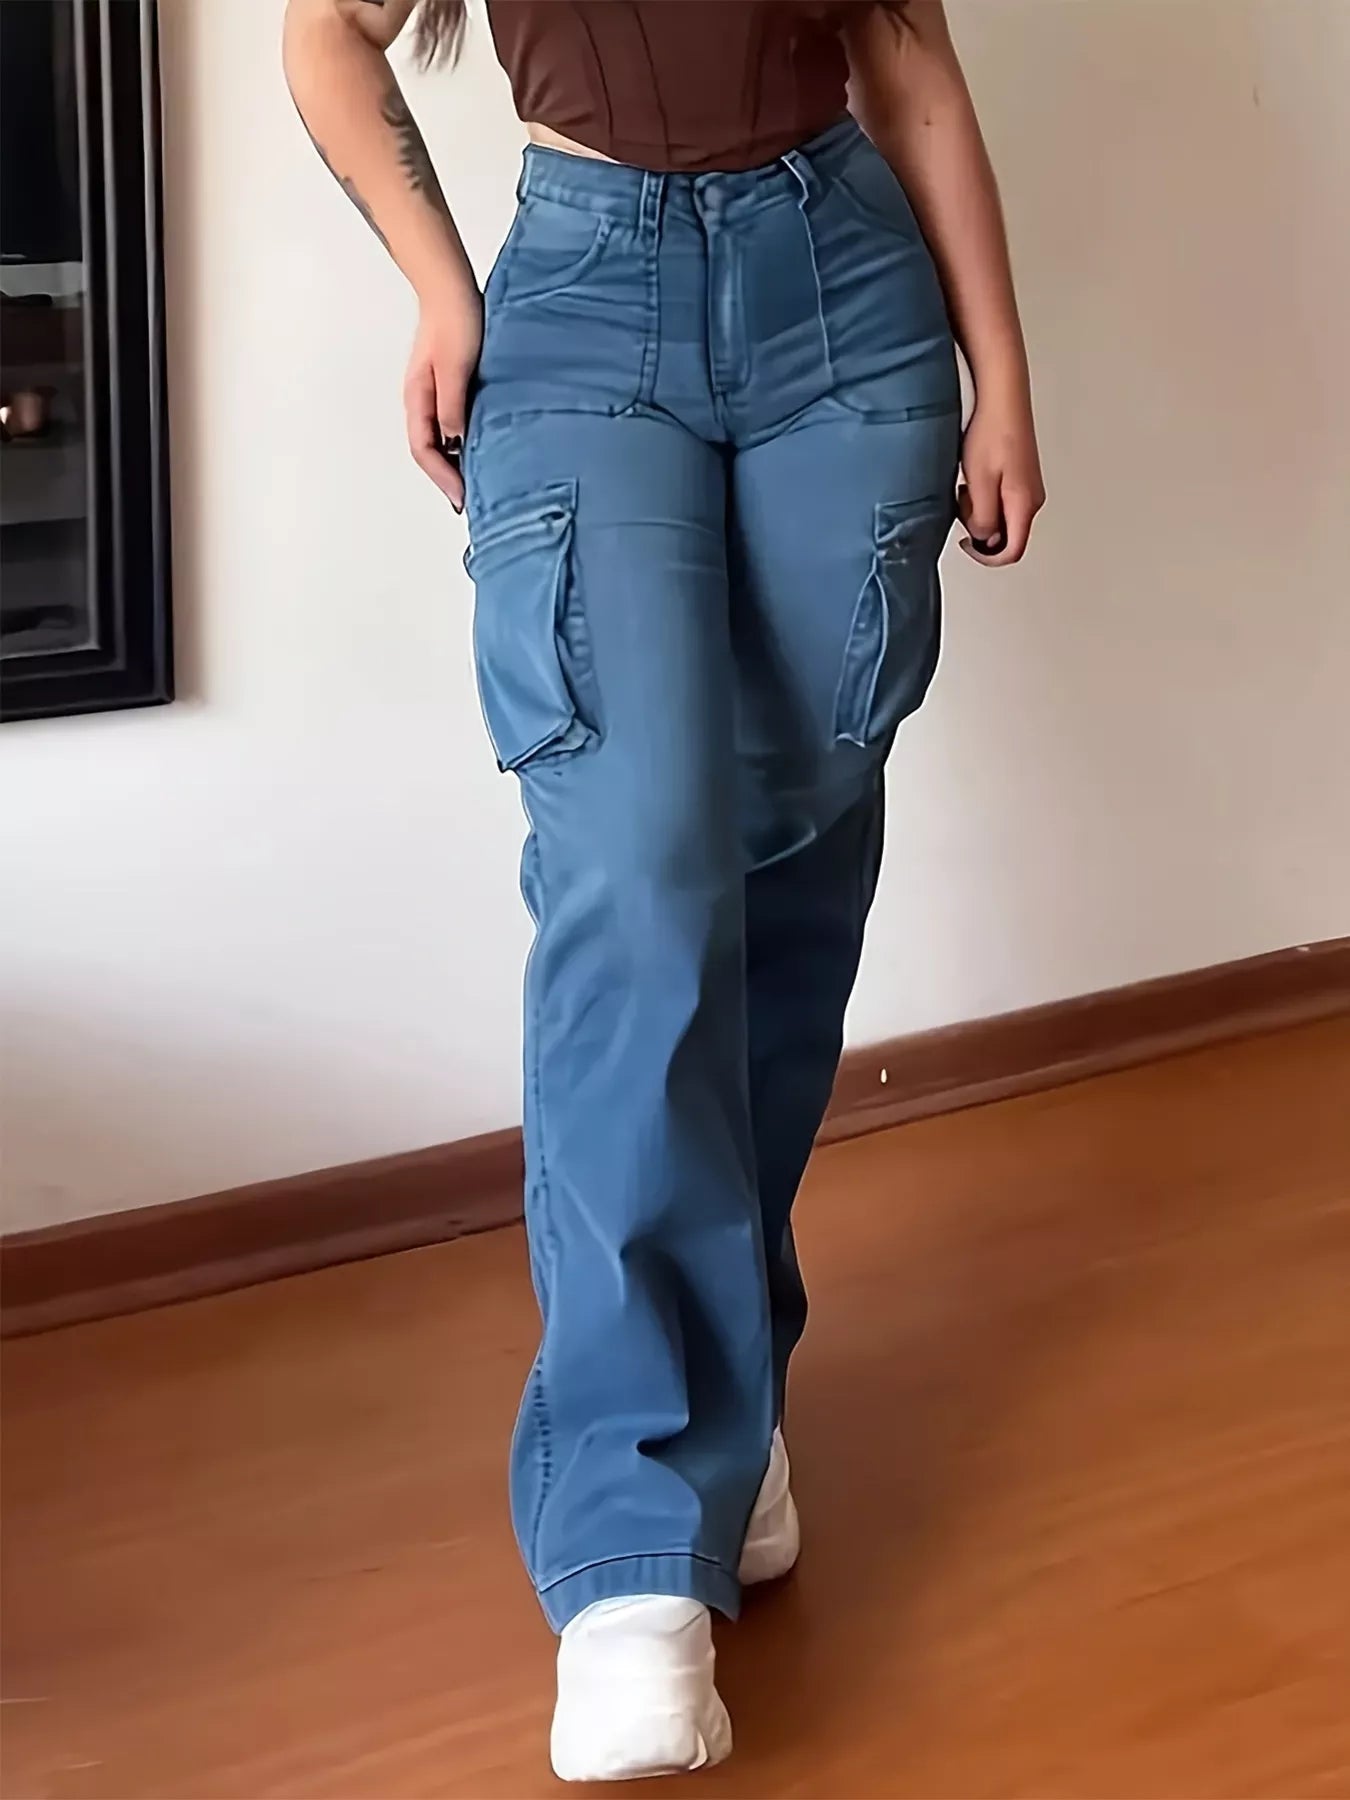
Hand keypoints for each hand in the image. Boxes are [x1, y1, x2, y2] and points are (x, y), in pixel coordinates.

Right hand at [403, 283, 481, 511]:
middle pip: (430, 451)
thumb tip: (454, 440)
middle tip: (470, 501)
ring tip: (478, 482)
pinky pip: (452, 423)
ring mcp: (434, 394)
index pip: (424, 450)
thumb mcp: (455, 367)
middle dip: (447, 478)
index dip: (443, 478)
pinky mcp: (449, 386)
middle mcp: (422, 401)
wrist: (452, 289)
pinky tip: (482, 447)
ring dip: (456, 462)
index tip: (462, 499)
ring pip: (441, 439)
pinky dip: (464, 441)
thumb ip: (452, 405)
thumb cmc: (454, 320)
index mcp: (417, 398)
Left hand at [957, 397, 1045, 566]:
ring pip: (1001, 516)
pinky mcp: (1020, 474)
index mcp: (1025, 504)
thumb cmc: (992, 431)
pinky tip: (974, 475)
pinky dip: (984, 495)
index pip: (1012, 551)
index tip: (967, 545)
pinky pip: (1001, 498)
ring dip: (979, 509)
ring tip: (968, 484)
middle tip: (964, 503)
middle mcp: (1032, 498)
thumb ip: (983, 519)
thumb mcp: (979, 483)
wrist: (1002, 395)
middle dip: (980, 528)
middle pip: (1006, 535)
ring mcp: (1027, 485)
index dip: (987, 557)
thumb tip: (985, 539)